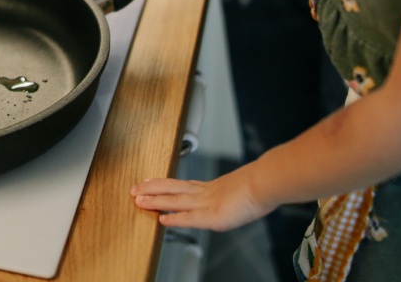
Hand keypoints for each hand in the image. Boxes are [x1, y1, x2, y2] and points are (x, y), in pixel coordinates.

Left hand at [131, 169, 273, 231]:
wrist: (267, 182)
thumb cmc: (260, 185)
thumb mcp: (243, 188)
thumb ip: (234, 193)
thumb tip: (239, 195)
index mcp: (211, 187)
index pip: (181, 185)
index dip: (164, 184)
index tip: (149, 181)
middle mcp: (205, 193)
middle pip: (172, 188)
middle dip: (151, 189)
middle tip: (134, 189)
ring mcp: (207, 203)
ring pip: (175, 200)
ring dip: (155, 201)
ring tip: (138, 200)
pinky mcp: (213, 216)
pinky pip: (189, 218)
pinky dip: (174, 218)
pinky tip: (161, 219)